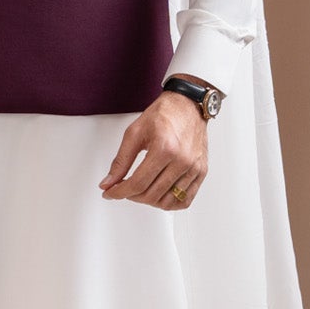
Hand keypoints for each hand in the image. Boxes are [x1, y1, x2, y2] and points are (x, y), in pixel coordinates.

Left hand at [99, 89, 207, 209]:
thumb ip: (121, 161)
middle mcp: (182, 161)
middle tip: (123, 190)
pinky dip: (169, 203)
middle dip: (131, 196)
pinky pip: (184, 200)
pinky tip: (158, 195)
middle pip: (151, 195)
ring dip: (148, 201)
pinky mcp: (201, 172)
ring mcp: (194, 168)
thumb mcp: (134, 133)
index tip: (110, 193)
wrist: (188, 105)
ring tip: (140, 191)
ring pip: (167, 202)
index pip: (138, 183)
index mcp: (165, 149)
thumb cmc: (164, 114)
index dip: (120, 192)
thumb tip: (109, 182)